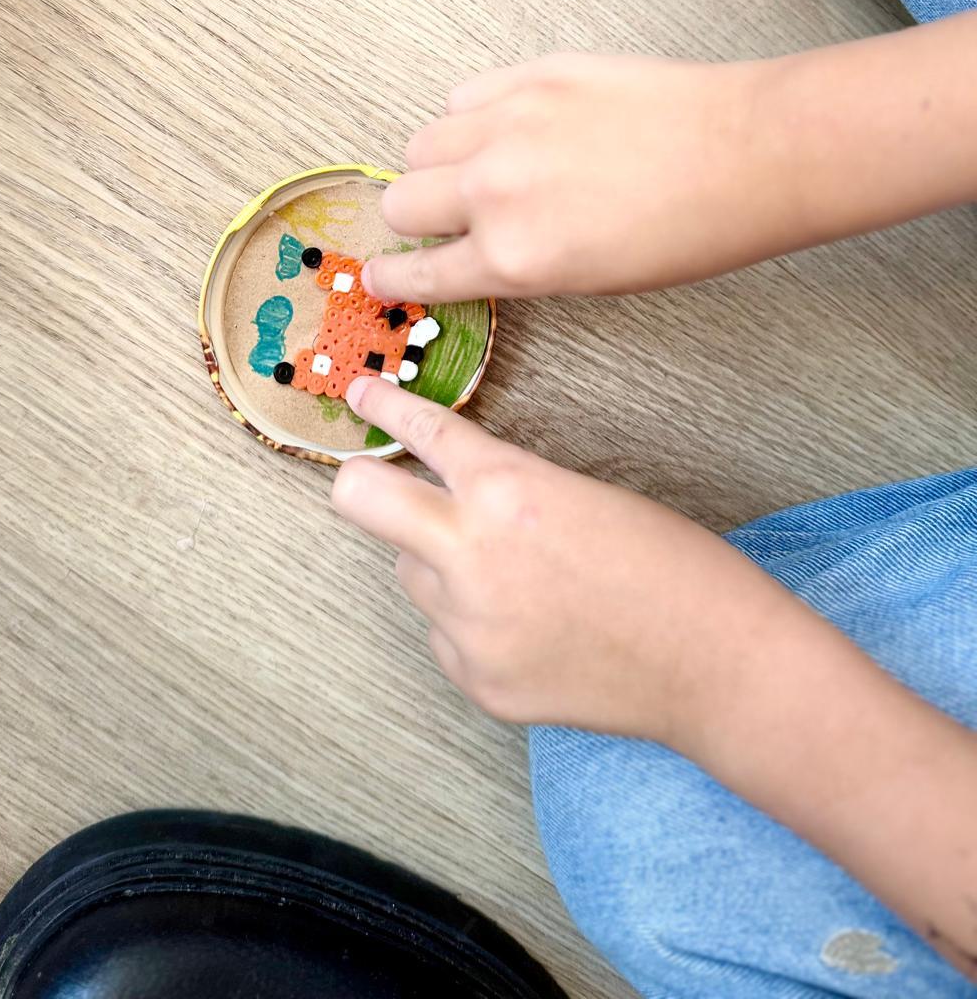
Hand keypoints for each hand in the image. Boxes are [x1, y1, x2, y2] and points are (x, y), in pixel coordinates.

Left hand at [331, 377, 793, 743]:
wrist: (716, 664)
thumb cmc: (670, 565)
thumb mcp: (579, 493)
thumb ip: (502, 489)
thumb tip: (447, 493)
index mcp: (505, 490)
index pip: (420, 431)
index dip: (383, 407)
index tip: (361, 393)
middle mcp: (469, 556)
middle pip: (358, 499)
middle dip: (363, 482)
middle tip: (381, 482)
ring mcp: (467, 628)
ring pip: (410, 574)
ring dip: (440, 565)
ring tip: (518, 579)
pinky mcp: (478, 682)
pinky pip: (446, 635)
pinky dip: (471, 625)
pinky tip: (534, 628)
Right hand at [364, 52, 783, 303]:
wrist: (746, 154)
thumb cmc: (689, 231)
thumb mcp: (593, 279)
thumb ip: (519, 263)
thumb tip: (479, 250)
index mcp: (513, 258)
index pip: (418, 273)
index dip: (392, 277)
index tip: (379, 275)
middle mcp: (495, 191)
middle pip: (400, 201)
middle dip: (417, 218)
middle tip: (446, 219)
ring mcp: (508, 125)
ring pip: (422, 143)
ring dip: (439, 163)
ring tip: (481, 167)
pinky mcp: (532, 75)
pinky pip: (464, 96)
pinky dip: (474, 116)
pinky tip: (510, 127)